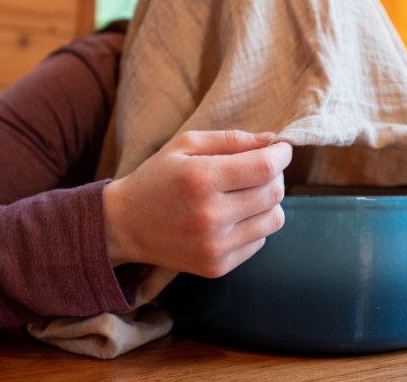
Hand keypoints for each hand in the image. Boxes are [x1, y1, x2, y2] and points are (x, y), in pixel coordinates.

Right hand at [103, 130, 291, 277]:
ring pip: (274, 219)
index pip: (265, 167)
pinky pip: (260, 241)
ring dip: (268, 202)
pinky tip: (232, 216)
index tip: (281, 147)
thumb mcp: (186, 144)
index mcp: (201, 179)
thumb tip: (274, 141)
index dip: (282, 154)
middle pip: (274, 193)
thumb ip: (232, 140)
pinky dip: (254, 225)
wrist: (125, 226)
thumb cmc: (158, 177)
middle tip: (260, 167)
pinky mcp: (217, 267)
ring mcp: (215, 247)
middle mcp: (210, 216)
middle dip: (276, 175)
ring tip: (246, 193)